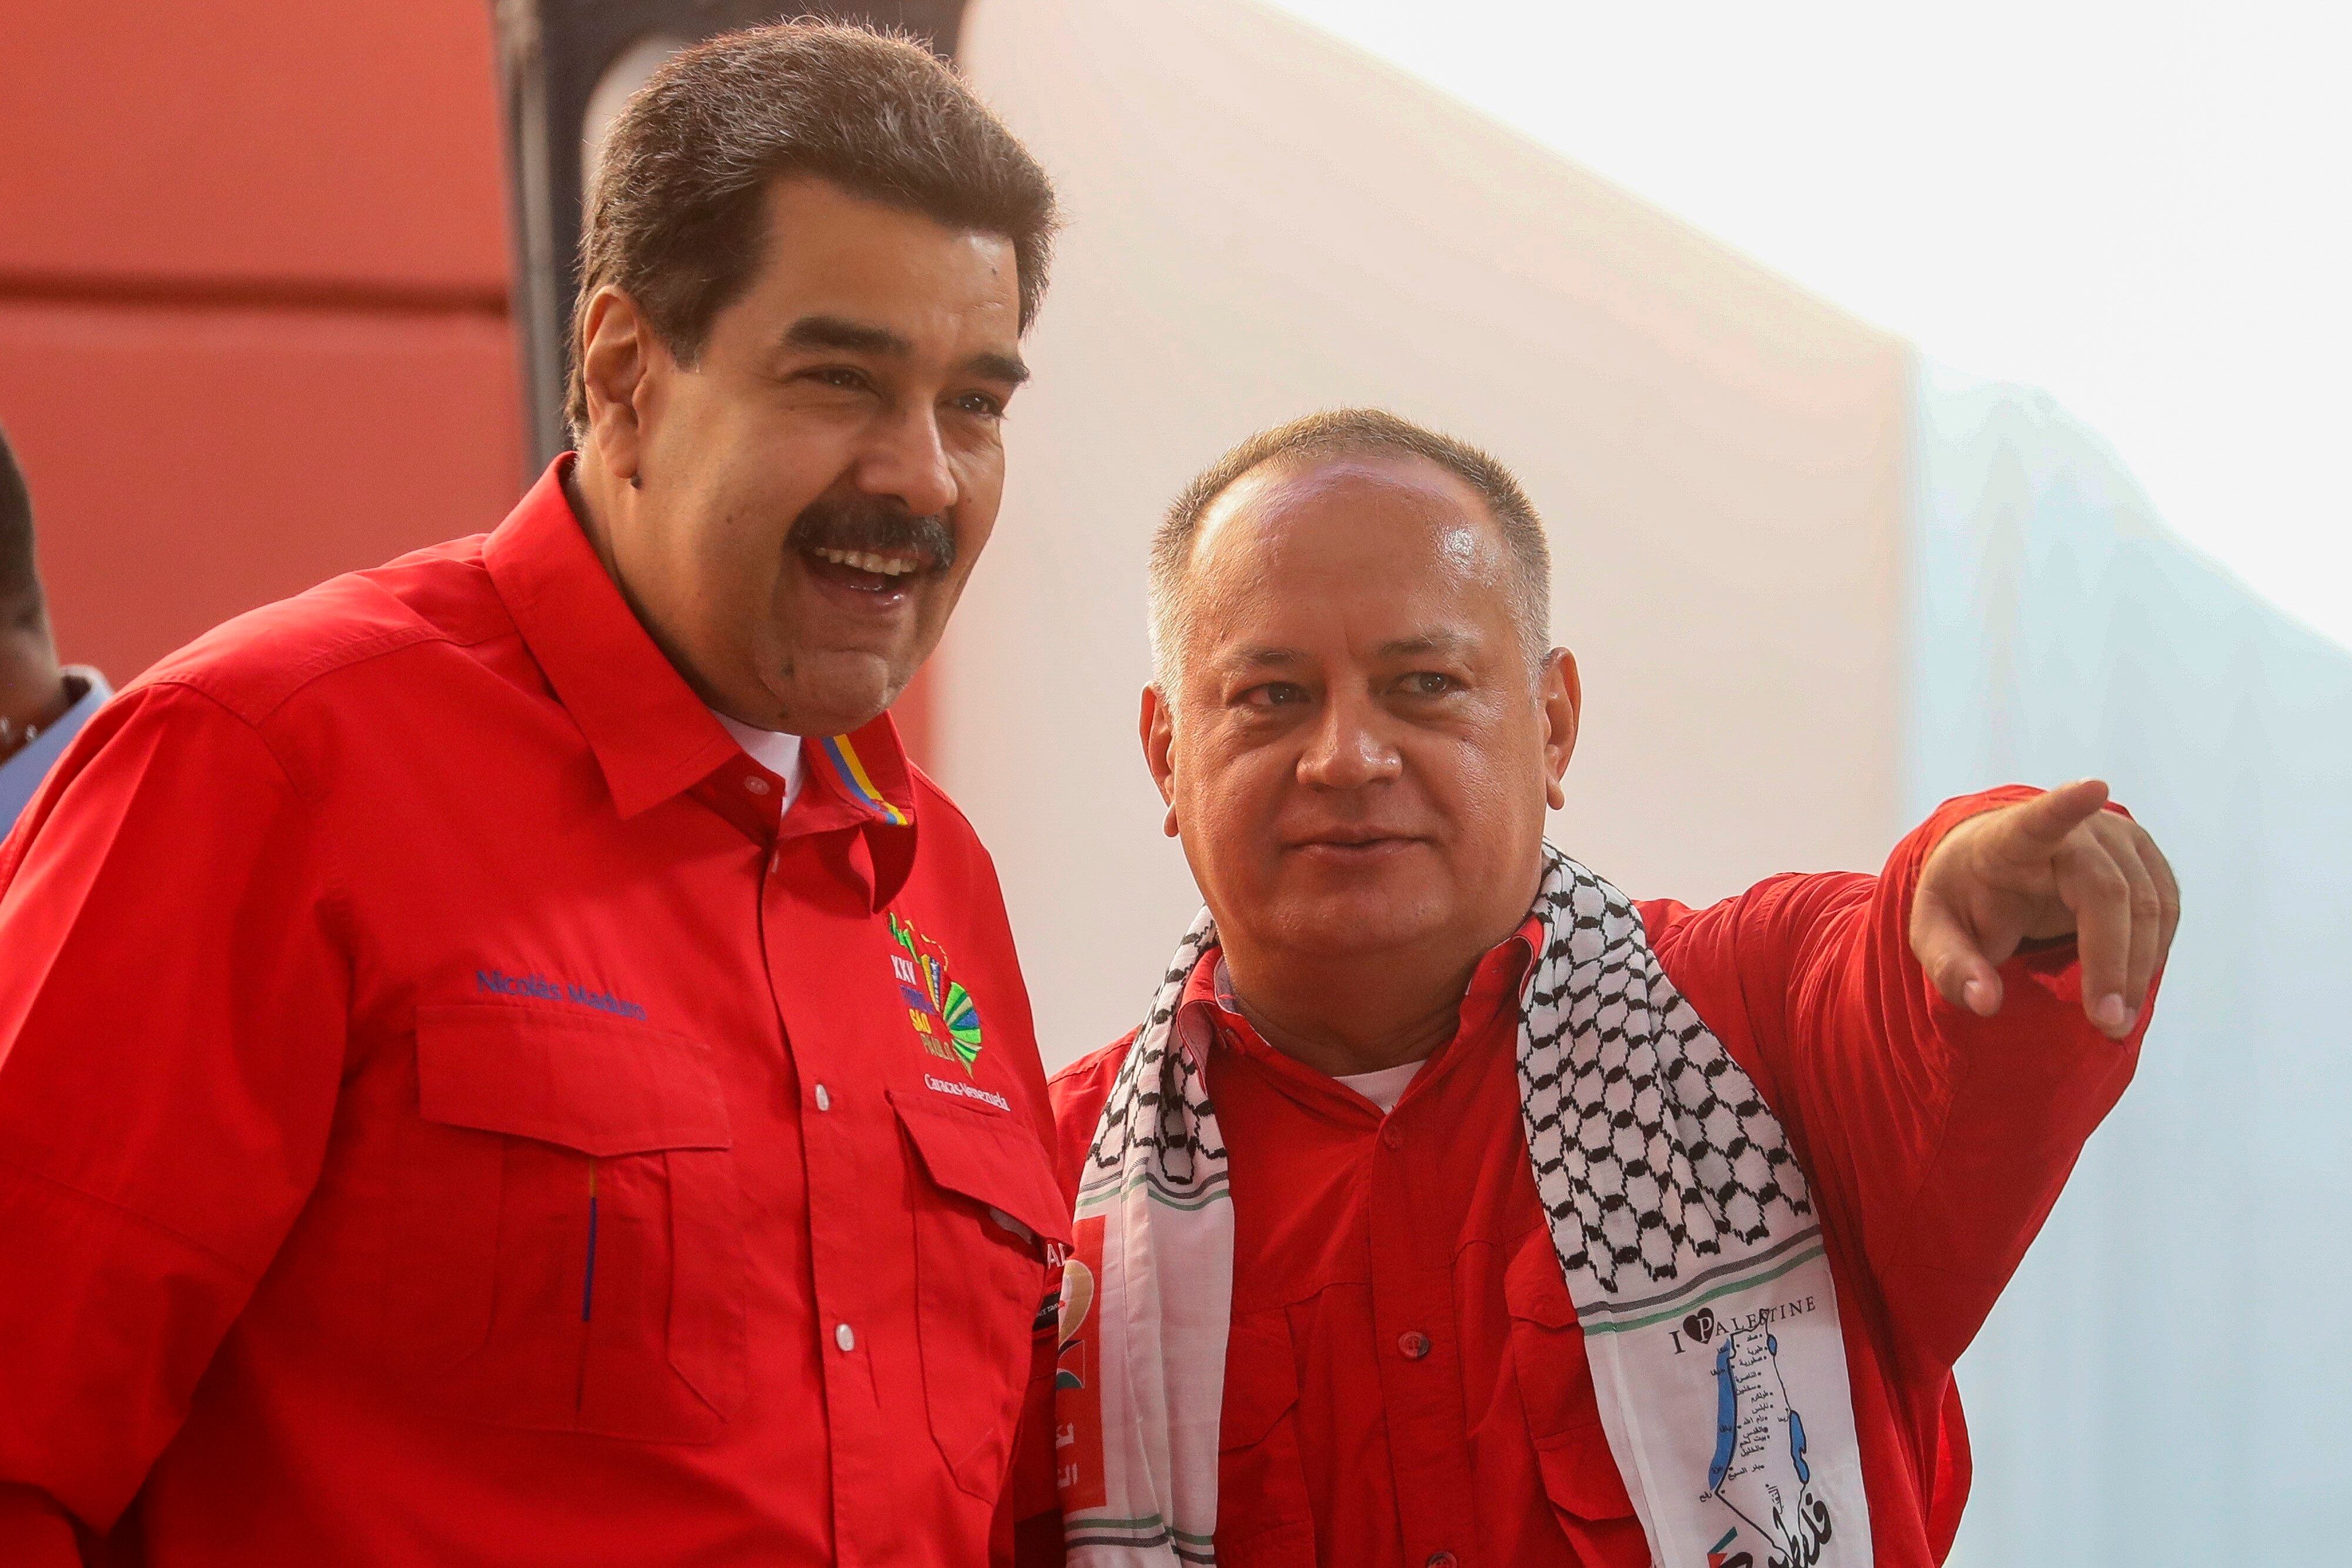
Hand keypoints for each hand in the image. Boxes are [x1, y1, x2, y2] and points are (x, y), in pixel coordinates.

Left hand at [1910, 780, 2179, 1037]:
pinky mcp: (2144, 858)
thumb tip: (1984, 1002)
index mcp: (2011, 837)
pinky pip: (2164, 909)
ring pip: (2148, 905)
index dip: (2066, 805)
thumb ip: (1950, 965)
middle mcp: (2075, 830)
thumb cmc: (1966, 897)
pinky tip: (2130, 986)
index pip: (2039, 818)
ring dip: (2139, 968)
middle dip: (2113, 961)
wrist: (1996, 865)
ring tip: (2116, 1021)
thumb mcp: (1936, 932)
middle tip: (2107, 1022)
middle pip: (2109, 892)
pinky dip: (2152, 953)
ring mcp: (2117, 838)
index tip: (2092, 787)